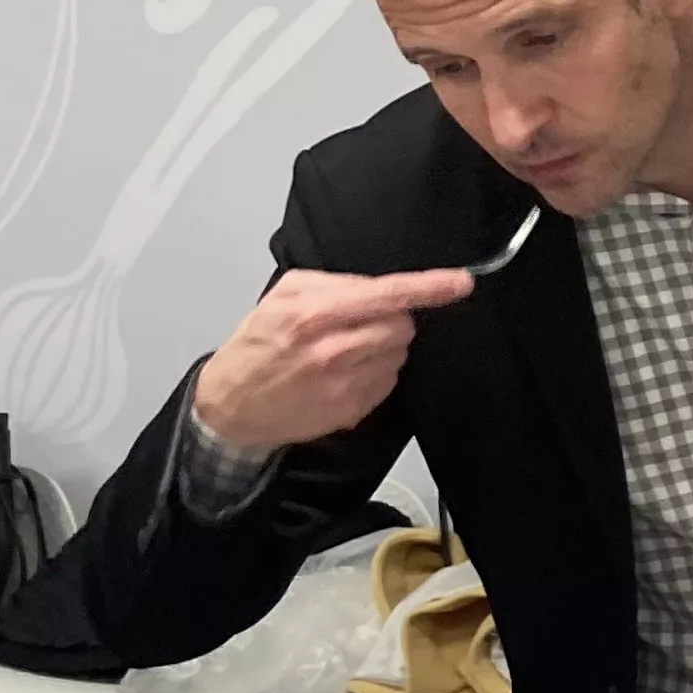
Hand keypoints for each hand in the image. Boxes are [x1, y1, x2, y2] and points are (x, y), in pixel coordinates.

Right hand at [188, 266, 473, 452]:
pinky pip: (388, 381)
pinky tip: (343, 373)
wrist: (231, 403)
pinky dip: (375, 372)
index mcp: (315, 314)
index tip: (460, 283)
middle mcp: (334, 350)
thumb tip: (375, 287)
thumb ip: (333, 284)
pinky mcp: (352, 410)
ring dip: (383, 347)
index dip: (428, 287)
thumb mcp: (282, 296)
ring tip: (345, 349)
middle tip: (360, 323)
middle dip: (392, 319)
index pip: (386, 295)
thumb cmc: (257, 345)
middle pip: (402, 325)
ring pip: (398, 354)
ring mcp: (345, 384)